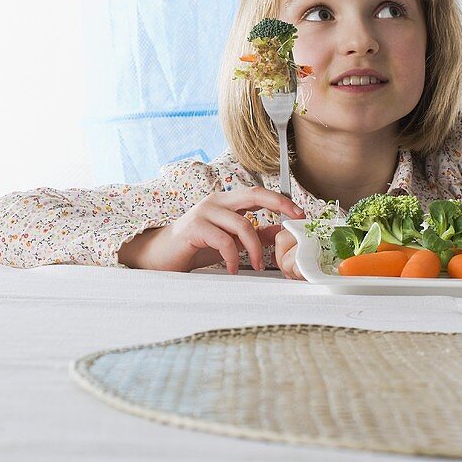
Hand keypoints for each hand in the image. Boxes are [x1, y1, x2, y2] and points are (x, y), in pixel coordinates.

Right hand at [118, 187, 303, 273]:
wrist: (160, 256)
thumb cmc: (195, 246)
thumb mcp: (228, 239)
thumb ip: (252, 234)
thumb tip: (279, 232)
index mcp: (225, 201)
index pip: (258, 192)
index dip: (281, 200)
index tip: (300, 213)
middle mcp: (216, 201)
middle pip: (253, 194)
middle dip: (279, 205)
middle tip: (294, 223)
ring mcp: (204, 212)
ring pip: (242, 224)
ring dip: (255, 248)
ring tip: (257, 264)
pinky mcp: (194, 228)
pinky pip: (223, 241)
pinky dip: (233, 256)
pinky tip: (234, 268)